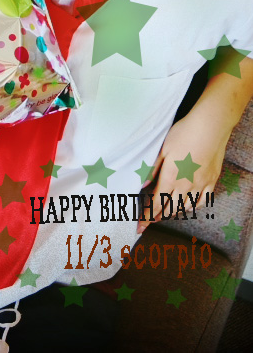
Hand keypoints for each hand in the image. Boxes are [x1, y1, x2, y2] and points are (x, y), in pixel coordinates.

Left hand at [137, 115, 227, 232]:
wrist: (210, 126)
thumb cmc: (183, 133)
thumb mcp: (162, 149)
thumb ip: (152, 169)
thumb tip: (142, 185)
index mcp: (171, 177)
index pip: (156, 203)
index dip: (147, 217)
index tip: (140, 226)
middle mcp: (186, 185)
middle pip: (170, 208)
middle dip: (159, 216)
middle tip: (151, 220)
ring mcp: (201, 184)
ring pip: (187, 207)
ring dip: (175, 211)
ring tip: (166, 212)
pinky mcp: (212, 180)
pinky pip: (203, 201)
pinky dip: (193, 206)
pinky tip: (188, 205)